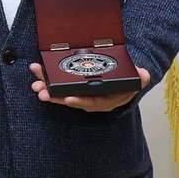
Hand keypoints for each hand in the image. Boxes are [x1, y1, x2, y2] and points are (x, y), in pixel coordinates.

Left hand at [29, 63, 150, 111]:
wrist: (123, 80)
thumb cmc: (127, 80)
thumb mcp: (137, 79)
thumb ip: (140, 78)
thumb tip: (143, 74)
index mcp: (106, 100)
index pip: (92, 103)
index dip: (81, 101)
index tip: (69, 99)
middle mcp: (92, 100)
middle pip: (71, 99)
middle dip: (55, 97)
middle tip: (41, 92)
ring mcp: (82, 95)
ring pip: (62, 95)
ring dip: (47, 89)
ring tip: (35, 85)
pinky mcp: (74, 88)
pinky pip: (60, 87)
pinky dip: (48, 82)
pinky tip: (38, 77)